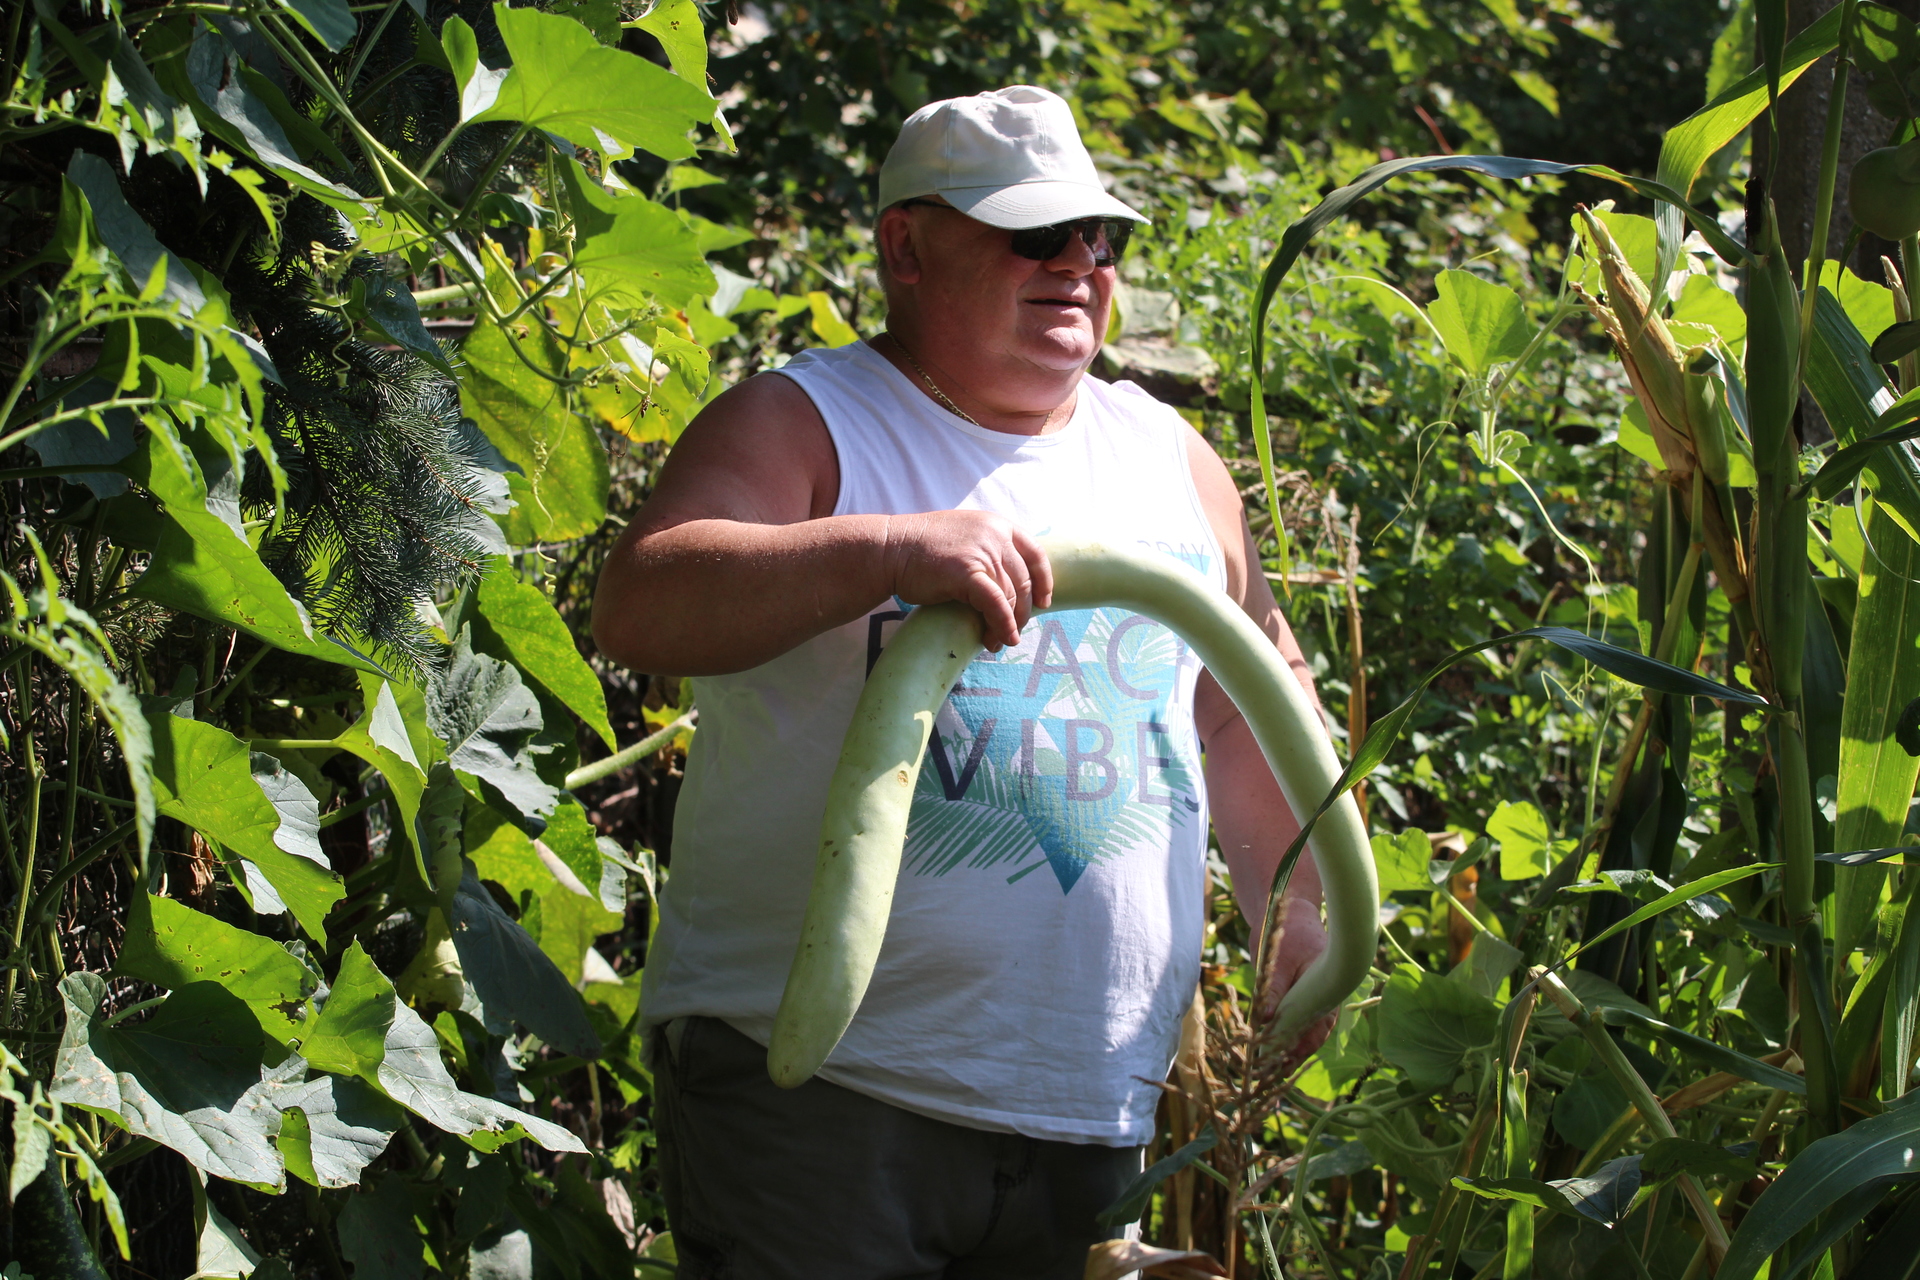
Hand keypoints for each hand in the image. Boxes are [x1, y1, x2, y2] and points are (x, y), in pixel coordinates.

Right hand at [883, 511, 1053, 649]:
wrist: (890, 548)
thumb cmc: (921, 549)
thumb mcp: (964, 537)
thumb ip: (988, 550)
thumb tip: (1006, 585)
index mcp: (997, 525)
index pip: (1036, 553)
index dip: (1044, 581)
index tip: (1044, 602)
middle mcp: (995, 535)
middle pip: (1024, 581)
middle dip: (1022, 612)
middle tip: (1012, 632)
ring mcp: (983, 552)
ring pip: (1011, 596)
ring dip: (1007, 625)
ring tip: (995, 642)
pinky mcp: (968, 573)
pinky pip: (996, 605)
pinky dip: (1001, 625)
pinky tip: (999, 640)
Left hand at [1257, 894, 1334, 1067]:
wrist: (1290, 912)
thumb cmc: (1290, 932)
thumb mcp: (1280, 959)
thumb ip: (1275, 989)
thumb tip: (1267, 1020)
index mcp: (1328, 992)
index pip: (1317, 1031)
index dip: (1300, 1050)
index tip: (1282, 1064)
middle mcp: (1322, 1001)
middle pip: (1309, 1038)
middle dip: (1290, 1058)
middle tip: (1271, 1078)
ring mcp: (1309, 1001)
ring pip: (1299, 1034)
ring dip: (1283, 1051)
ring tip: (1266, 1073)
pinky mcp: (1294, 999)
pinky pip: (1289, 1023)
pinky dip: (1277, 1037)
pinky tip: (1263, 1052)